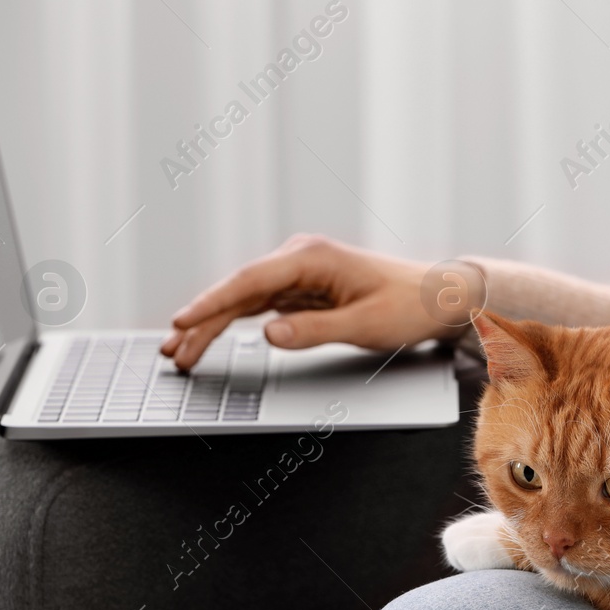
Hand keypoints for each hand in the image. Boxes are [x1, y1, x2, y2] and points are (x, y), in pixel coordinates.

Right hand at [160, 234, 461, 369]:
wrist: (437, 297)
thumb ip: (314, 330)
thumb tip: (268, 334)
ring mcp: (298, 275)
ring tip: (180, 351)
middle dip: (201, 320)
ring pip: (242, 300)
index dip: (211, 302)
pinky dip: (233, 323)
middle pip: (237, 291)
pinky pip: (258, 307)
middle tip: (171, 350)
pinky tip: (209, 337)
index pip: (249, 280)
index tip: (182, 320)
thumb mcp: (365, 325)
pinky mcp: (301, 291)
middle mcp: (299, 260)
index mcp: (311, 258)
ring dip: (211, 324)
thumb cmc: (409, 306)